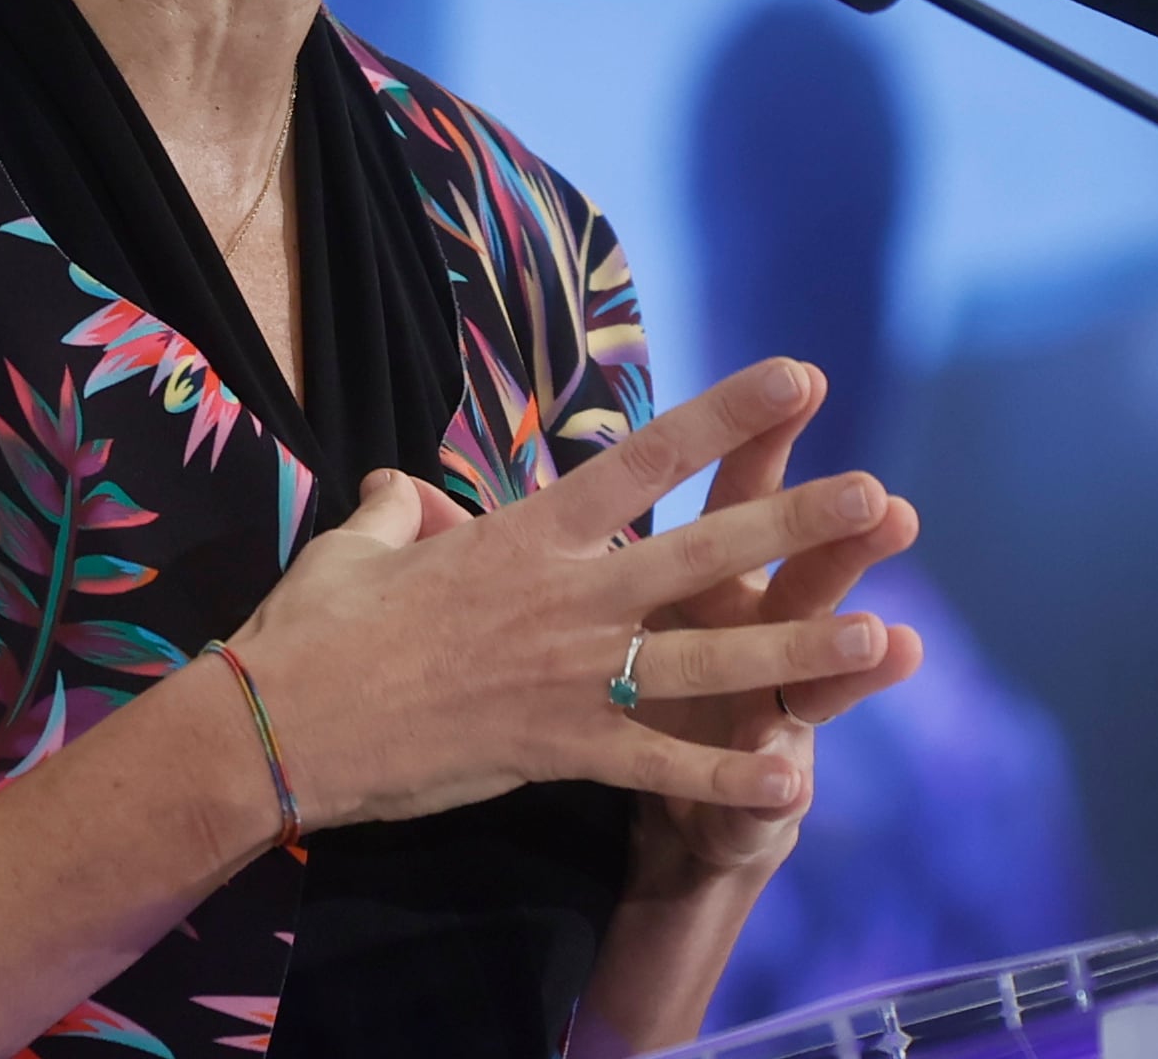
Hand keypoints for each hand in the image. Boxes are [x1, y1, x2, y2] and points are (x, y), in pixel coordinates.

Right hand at [223, 360, 899, 830]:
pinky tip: (795, 780)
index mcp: (527, 533)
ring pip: (706, 658)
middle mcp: (564, 595)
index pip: (646, 458)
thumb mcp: (360, 545)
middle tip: (880, 495)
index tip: (801, 376)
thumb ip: (401, 511)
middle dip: (796, 523)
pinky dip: (728, 777)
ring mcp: (568, 674)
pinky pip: (661, 767)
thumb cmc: (313, 629)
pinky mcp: (557, 751)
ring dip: (796, 650)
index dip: (729, 414)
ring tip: (880, 635)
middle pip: (703, 552)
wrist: (277, 725)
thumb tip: (403, 488)